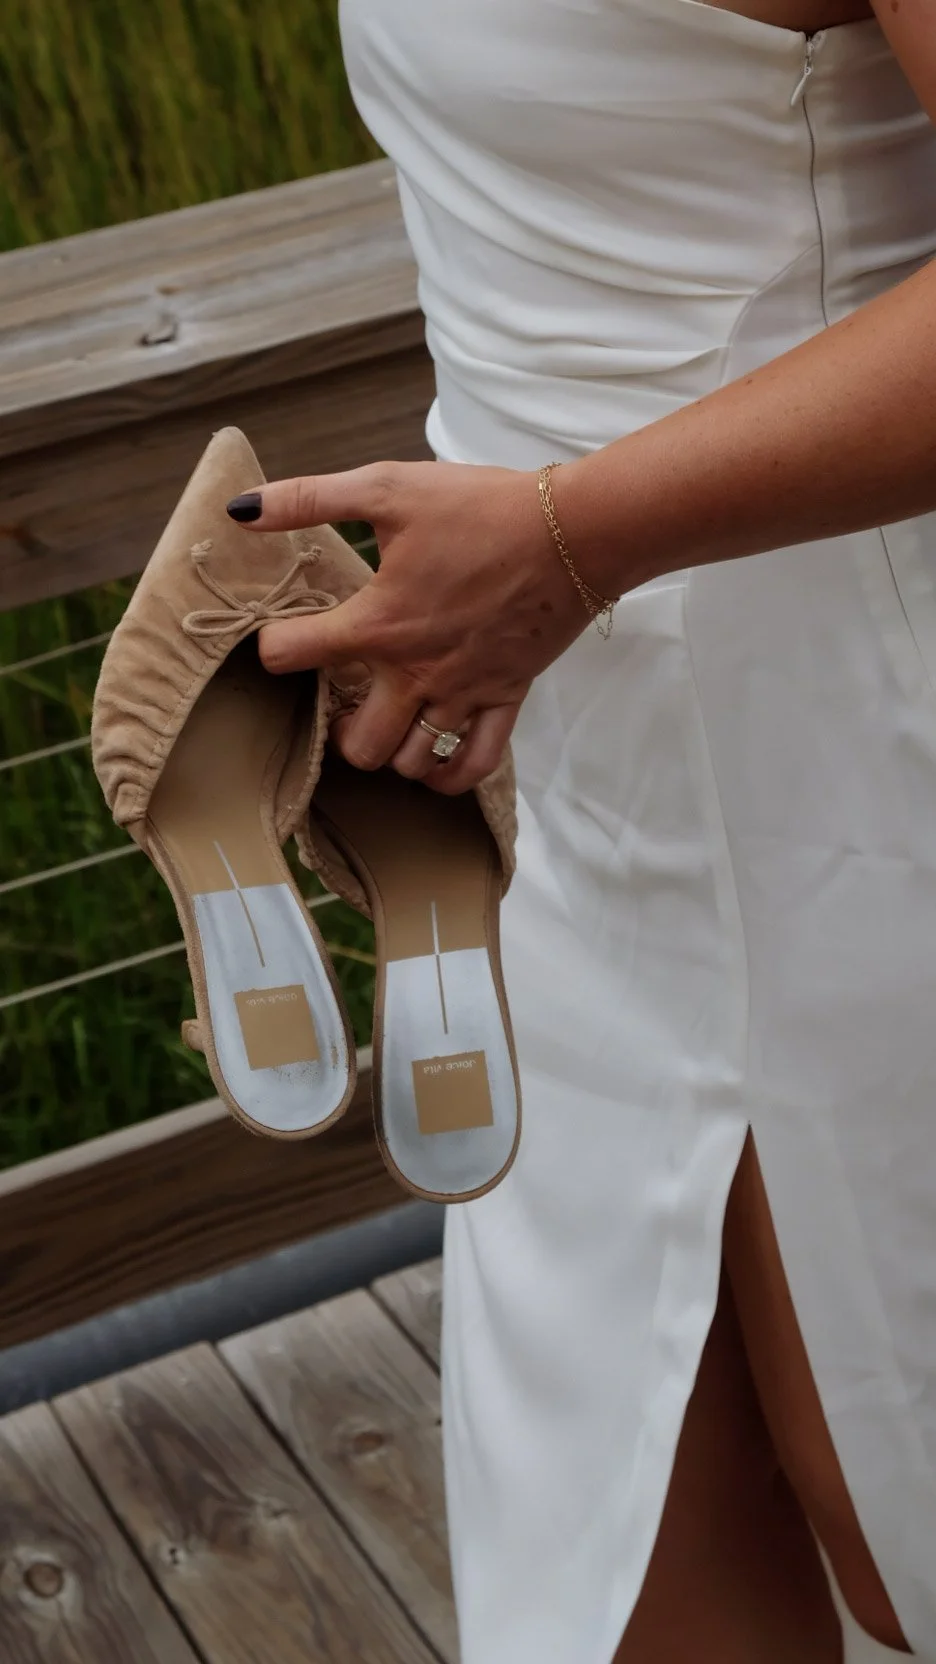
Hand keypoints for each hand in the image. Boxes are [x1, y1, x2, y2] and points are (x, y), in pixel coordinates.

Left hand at [227, 459, 591, 792]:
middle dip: (337, 731)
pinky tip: (432, 760)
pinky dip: (448, 775)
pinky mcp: (506, 698)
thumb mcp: (388, 488)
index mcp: (378, 624)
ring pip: (410, 762)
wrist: (574, 530)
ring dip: (390, 753)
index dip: (272, 647)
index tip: (282, 638)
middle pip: (356, 744)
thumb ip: (309, 500)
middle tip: (341, 701)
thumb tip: (240, 510)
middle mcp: (416, 673)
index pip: (291, 656)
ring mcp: (463, 694)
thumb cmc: (482, 507)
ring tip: (386, 722)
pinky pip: (474, 764)